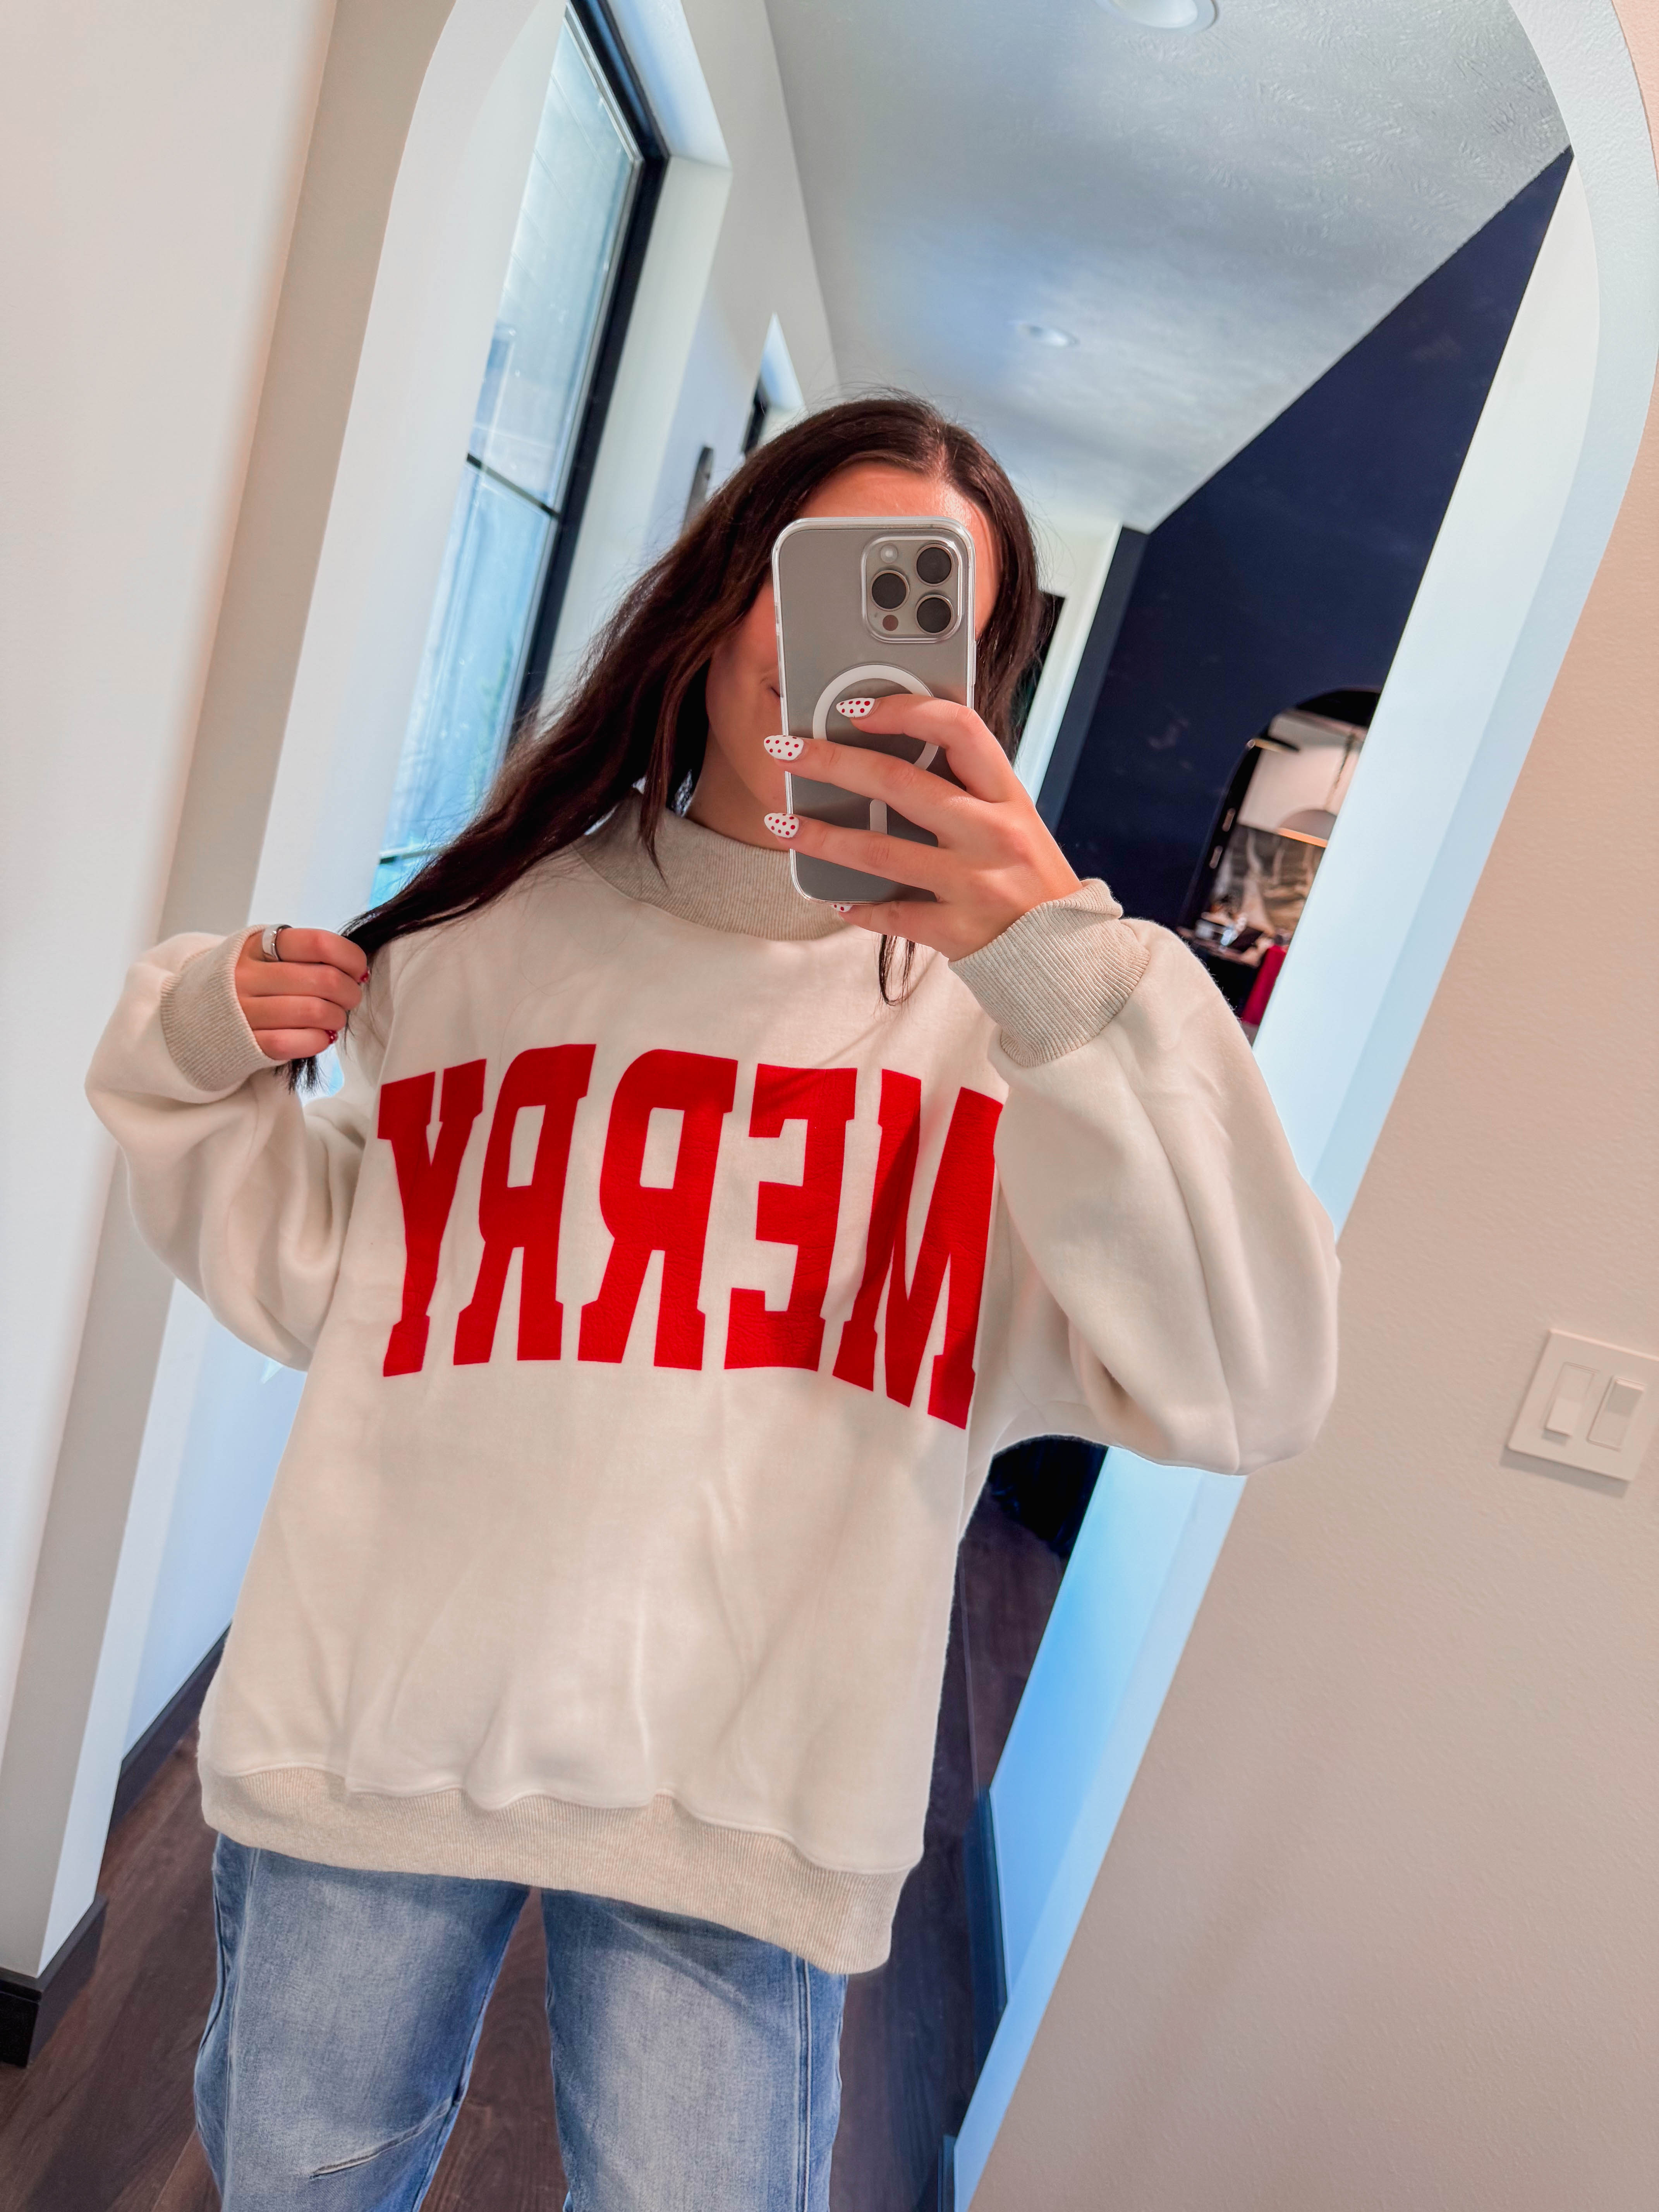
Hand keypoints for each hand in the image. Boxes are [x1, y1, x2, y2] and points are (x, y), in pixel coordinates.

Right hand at [234, 927, 367, 1060]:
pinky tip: (319, 1036)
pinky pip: (295, 1042)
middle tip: (350, 997)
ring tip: (334, 1018)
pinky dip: (319, 1040)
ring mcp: (244, 1011)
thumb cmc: (244, 983)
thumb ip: (302, 955)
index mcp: (256, 946)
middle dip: (350, 991)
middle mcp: (246, 976)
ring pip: (314, 1012)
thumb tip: (355, 969)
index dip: (350, 957)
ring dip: (337, 1018)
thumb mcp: (262, 955)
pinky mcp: (246, 1043)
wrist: (191, 1016)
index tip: (358, 969)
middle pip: (324, 980)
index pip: (318, 943)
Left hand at [761, 699, 1080, 957]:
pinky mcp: (959, 930)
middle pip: (901, 784)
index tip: (854, 706)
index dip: (904, 709)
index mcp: (1008, 796)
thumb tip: (890, 750)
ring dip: (822, 836)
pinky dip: (860, 907)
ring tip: (780, 824)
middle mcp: (994, 833)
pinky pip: (894, 915)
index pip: (959, 729)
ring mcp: (976, 883)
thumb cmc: (1027, 877)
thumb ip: (966, 789)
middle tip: (785, 750)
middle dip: (832, 763)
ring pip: (882, 852)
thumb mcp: (1011, 820)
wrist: (1064, 954)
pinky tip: (835, 898)